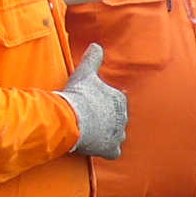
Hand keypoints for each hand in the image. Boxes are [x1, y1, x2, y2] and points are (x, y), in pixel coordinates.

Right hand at [56, 44, 127, 158]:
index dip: (102, 105)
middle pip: (116, 120)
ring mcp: (118, 134)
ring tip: (90, 134)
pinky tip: (95, 148)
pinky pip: (113, 152)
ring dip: (106, 135)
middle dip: (105, 120)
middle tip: (88, 120)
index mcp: (120, 99)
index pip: (116, 102)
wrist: (72, 117)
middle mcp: (123, 117)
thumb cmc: (78, 95)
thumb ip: (92, 58)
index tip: (91, 106)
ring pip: (116, 135)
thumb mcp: (85, 73)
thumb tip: (96, 44)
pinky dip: (106, 151)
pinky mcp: (111, 149)